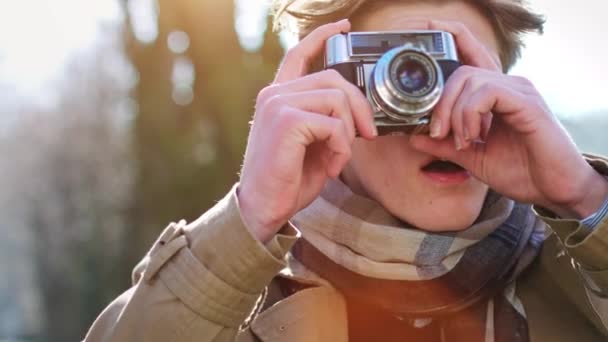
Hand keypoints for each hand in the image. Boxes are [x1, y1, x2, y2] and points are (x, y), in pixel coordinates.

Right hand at [238, 19, 376, 241]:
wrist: (263, 209)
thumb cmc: (288, 180)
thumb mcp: (313, 145)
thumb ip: (328, 122)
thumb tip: (357, 113)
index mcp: (279, 97)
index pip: (299, 54)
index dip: (323, 36)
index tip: (344, 27)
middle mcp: (275, 95)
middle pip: (334, 77)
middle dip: (359, 106)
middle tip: (367, 134)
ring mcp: (278, 105)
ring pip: (337, 98)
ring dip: (349, 132)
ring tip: (339, 157)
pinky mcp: (286, 121)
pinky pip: (334, 124)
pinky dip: (342, 148)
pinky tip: (332, 166)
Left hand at [410, 20, 607, 218]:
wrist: (555, 190)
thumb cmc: (522, 172)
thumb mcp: (473, 157)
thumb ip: (445, 145)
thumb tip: (415, 136)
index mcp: (495, 96)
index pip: (471, 59)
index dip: (453, 41)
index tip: (428, 36)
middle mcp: (507, 87)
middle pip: (461, 72)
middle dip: (440, 103)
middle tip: (438, 133)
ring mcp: (519, 91)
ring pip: (470, 79)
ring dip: (454, 113)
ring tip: (461, 141)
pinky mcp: (527, 102)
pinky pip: (488, 92)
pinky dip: (470, 114)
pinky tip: (473, 136)